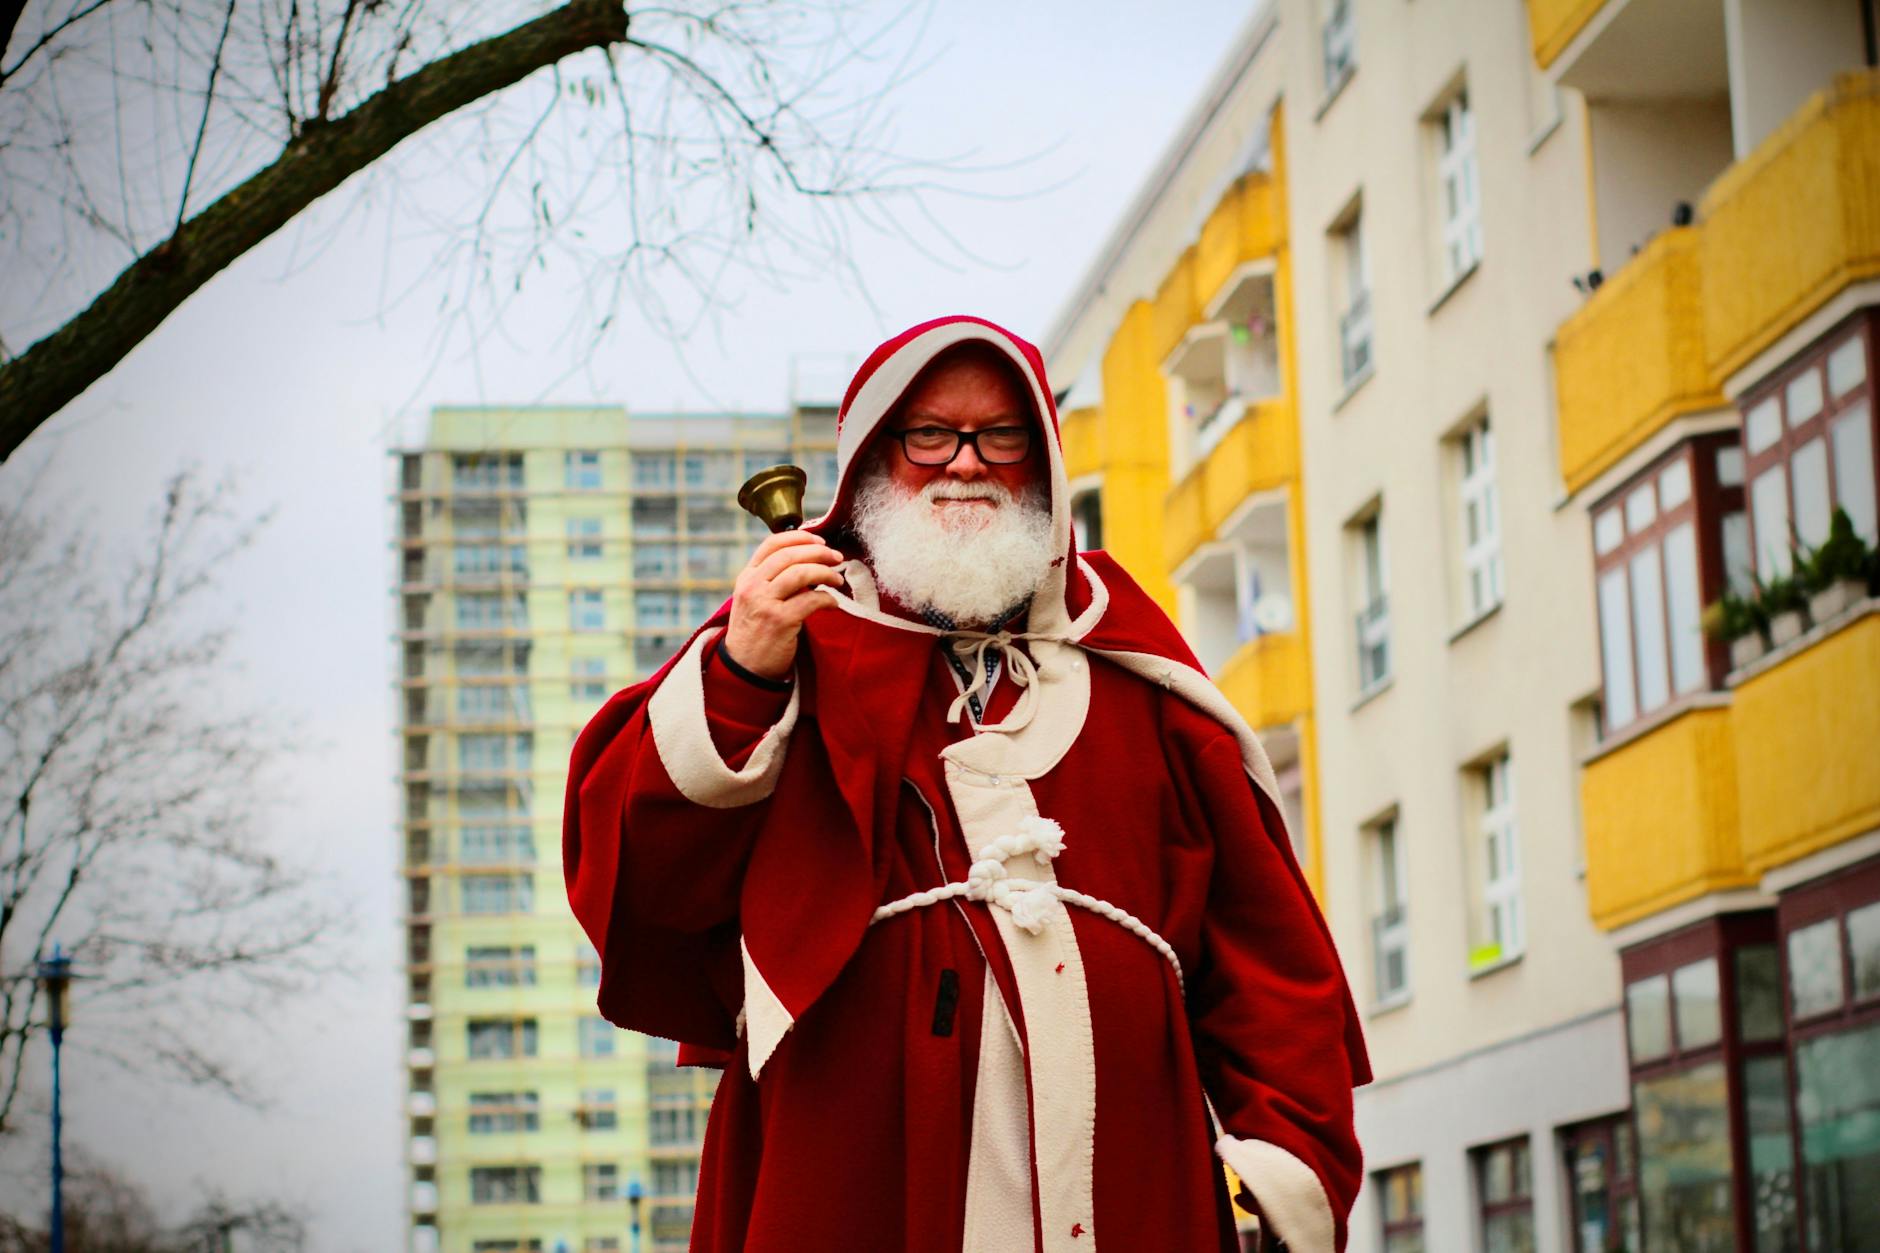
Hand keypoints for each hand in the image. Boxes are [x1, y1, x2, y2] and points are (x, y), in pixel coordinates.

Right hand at [724, 530, 843, 679]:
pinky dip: (828, 599)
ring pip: (802, 573)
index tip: (819, 541)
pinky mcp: (780, 621)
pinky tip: (833, 604)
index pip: (772, 544)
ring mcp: (765, 603)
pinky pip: (812, 600)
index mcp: (746, 577)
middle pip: (790, 555)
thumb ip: (771, 580)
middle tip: (837, 557)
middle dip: (819, 552)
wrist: (744, 668)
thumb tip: (809, 561)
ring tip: (837, 581)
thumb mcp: (753, 600)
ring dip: (826, 573)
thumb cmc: (755, 632)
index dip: (799, 537)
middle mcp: (753, 586)